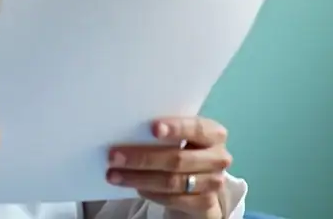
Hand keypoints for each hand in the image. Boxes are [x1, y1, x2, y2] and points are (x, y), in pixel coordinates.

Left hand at [107, 117, 231, 218]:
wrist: (200, 187)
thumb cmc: (184, 153)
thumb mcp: (181, 140)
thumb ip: (165, 134)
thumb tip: (127, 129)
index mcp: (214, 134)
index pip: (196, 128)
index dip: (176, 128)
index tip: (153, 128)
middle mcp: (219, 157)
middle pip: (178, 159)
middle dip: (143, 158)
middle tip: (114, 156)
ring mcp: (214, 182)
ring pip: (172, 181)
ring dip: (139, 178)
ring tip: (114, 174)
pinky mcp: (205, 204)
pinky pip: (173, 199)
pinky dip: (152, 193)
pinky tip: (136, 188)